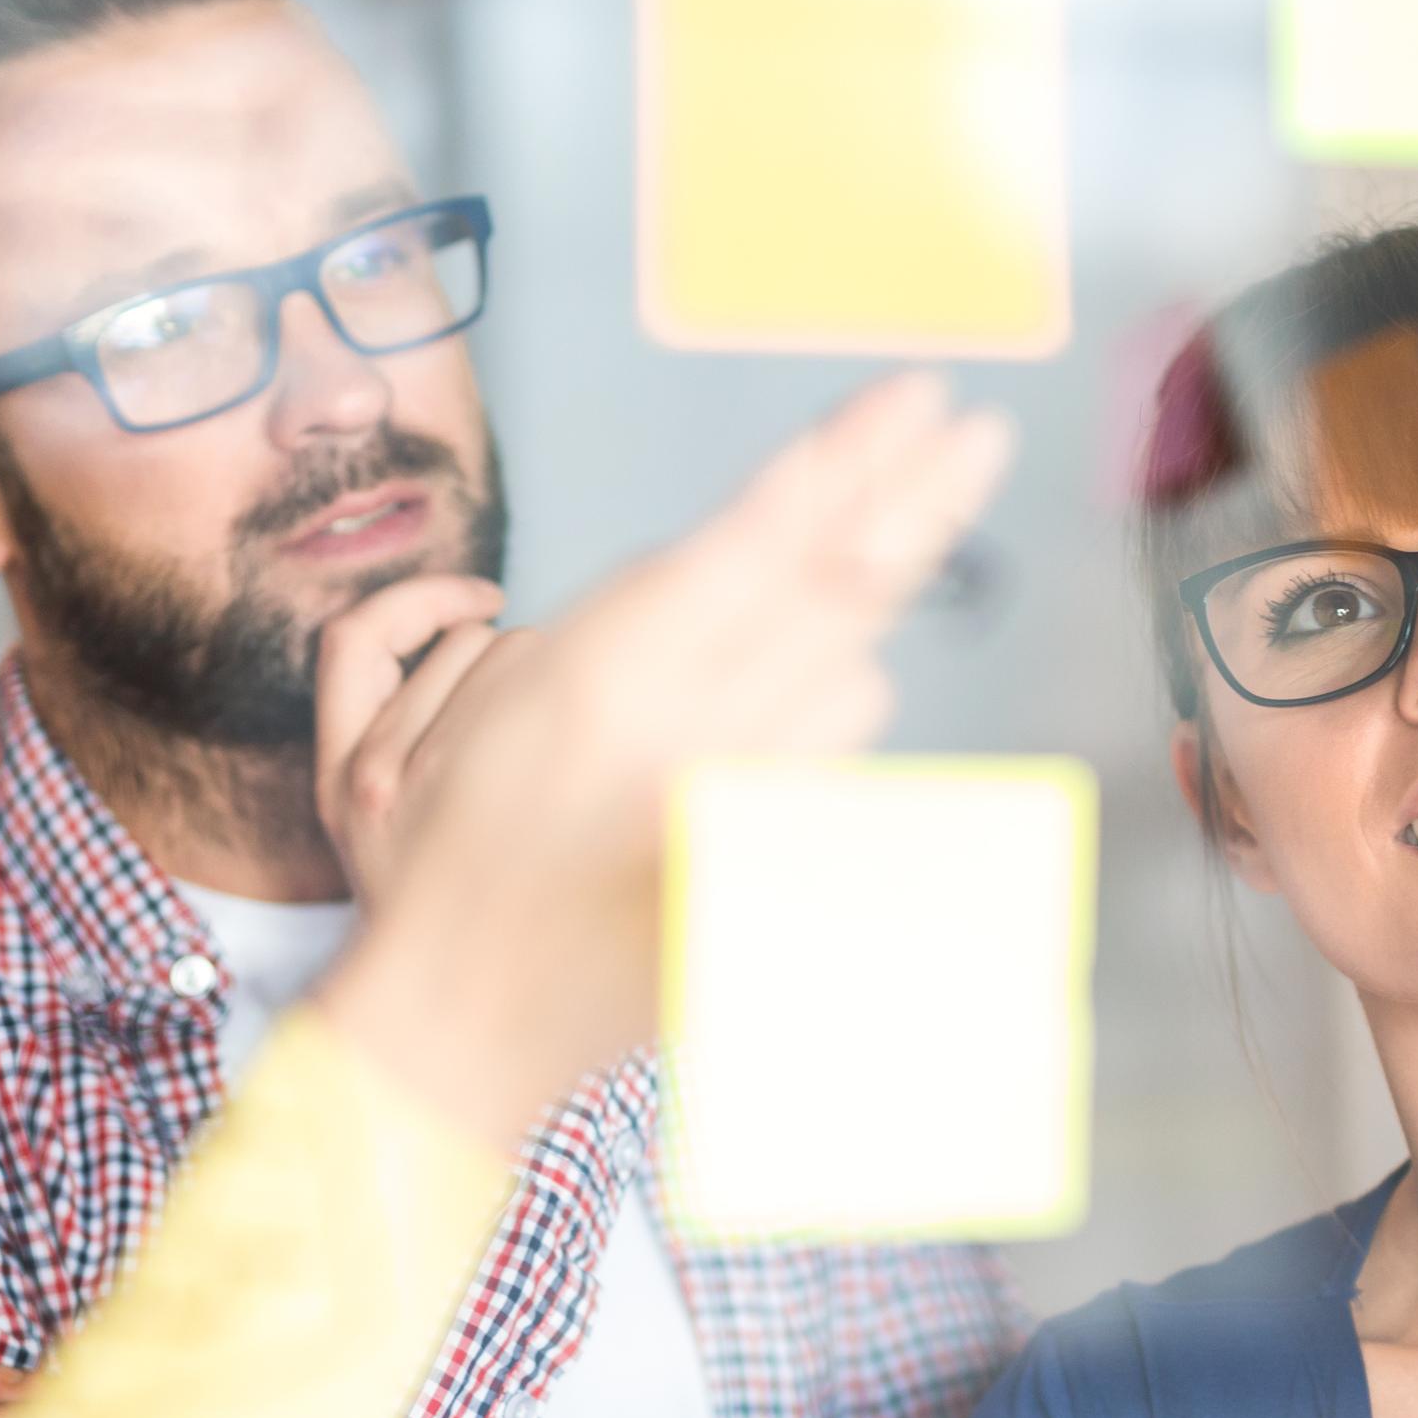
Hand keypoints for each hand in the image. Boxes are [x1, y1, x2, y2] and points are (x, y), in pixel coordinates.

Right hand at [318, 371, 1013, 1147]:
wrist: (459, 1020)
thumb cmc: (438, 859)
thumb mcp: (462, 713)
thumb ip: (558, 632)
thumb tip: (658, 602)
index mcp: (605, 672)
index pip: (761, 538)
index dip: (846, 459)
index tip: (916, 397)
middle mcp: (684, 729)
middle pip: (837, 590)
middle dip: (914, 499)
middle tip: (980, 429)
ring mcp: (738, 804)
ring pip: (853, 682)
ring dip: (845, 648)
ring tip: (802, 641)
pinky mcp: (768, 871)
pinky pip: (835, 774)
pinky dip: (819, 743)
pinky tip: (787, 739)